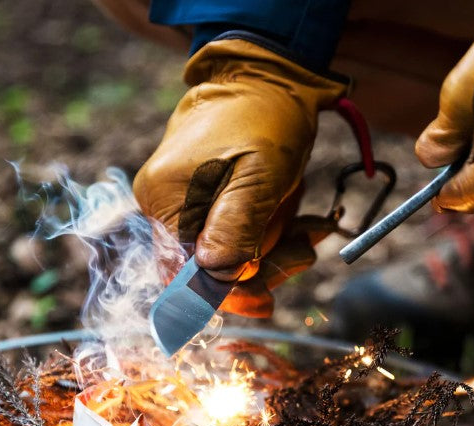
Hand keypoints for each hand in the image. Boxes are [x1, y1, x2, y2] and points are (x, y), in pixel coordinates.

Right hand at [134, 38, 346, 310]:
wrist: (267, 76)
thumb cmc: (265, 116)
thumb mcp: (260, 174)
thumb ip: (237, 227)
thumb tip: (218, 278)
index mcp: (166, 201)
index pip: (186, 275)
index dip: (228, 294)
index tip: (266, 302)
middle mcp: (164, 207)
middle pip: (207, 269)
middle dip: (261, 267)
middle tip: (304, 252)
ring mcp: (182, 204)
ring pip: (226, 256)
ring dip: (273, 251)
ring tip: (310, 228)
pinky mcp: (203, 202)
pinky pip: (235, 236)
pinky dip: (270, 237)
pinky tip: (301, 223)